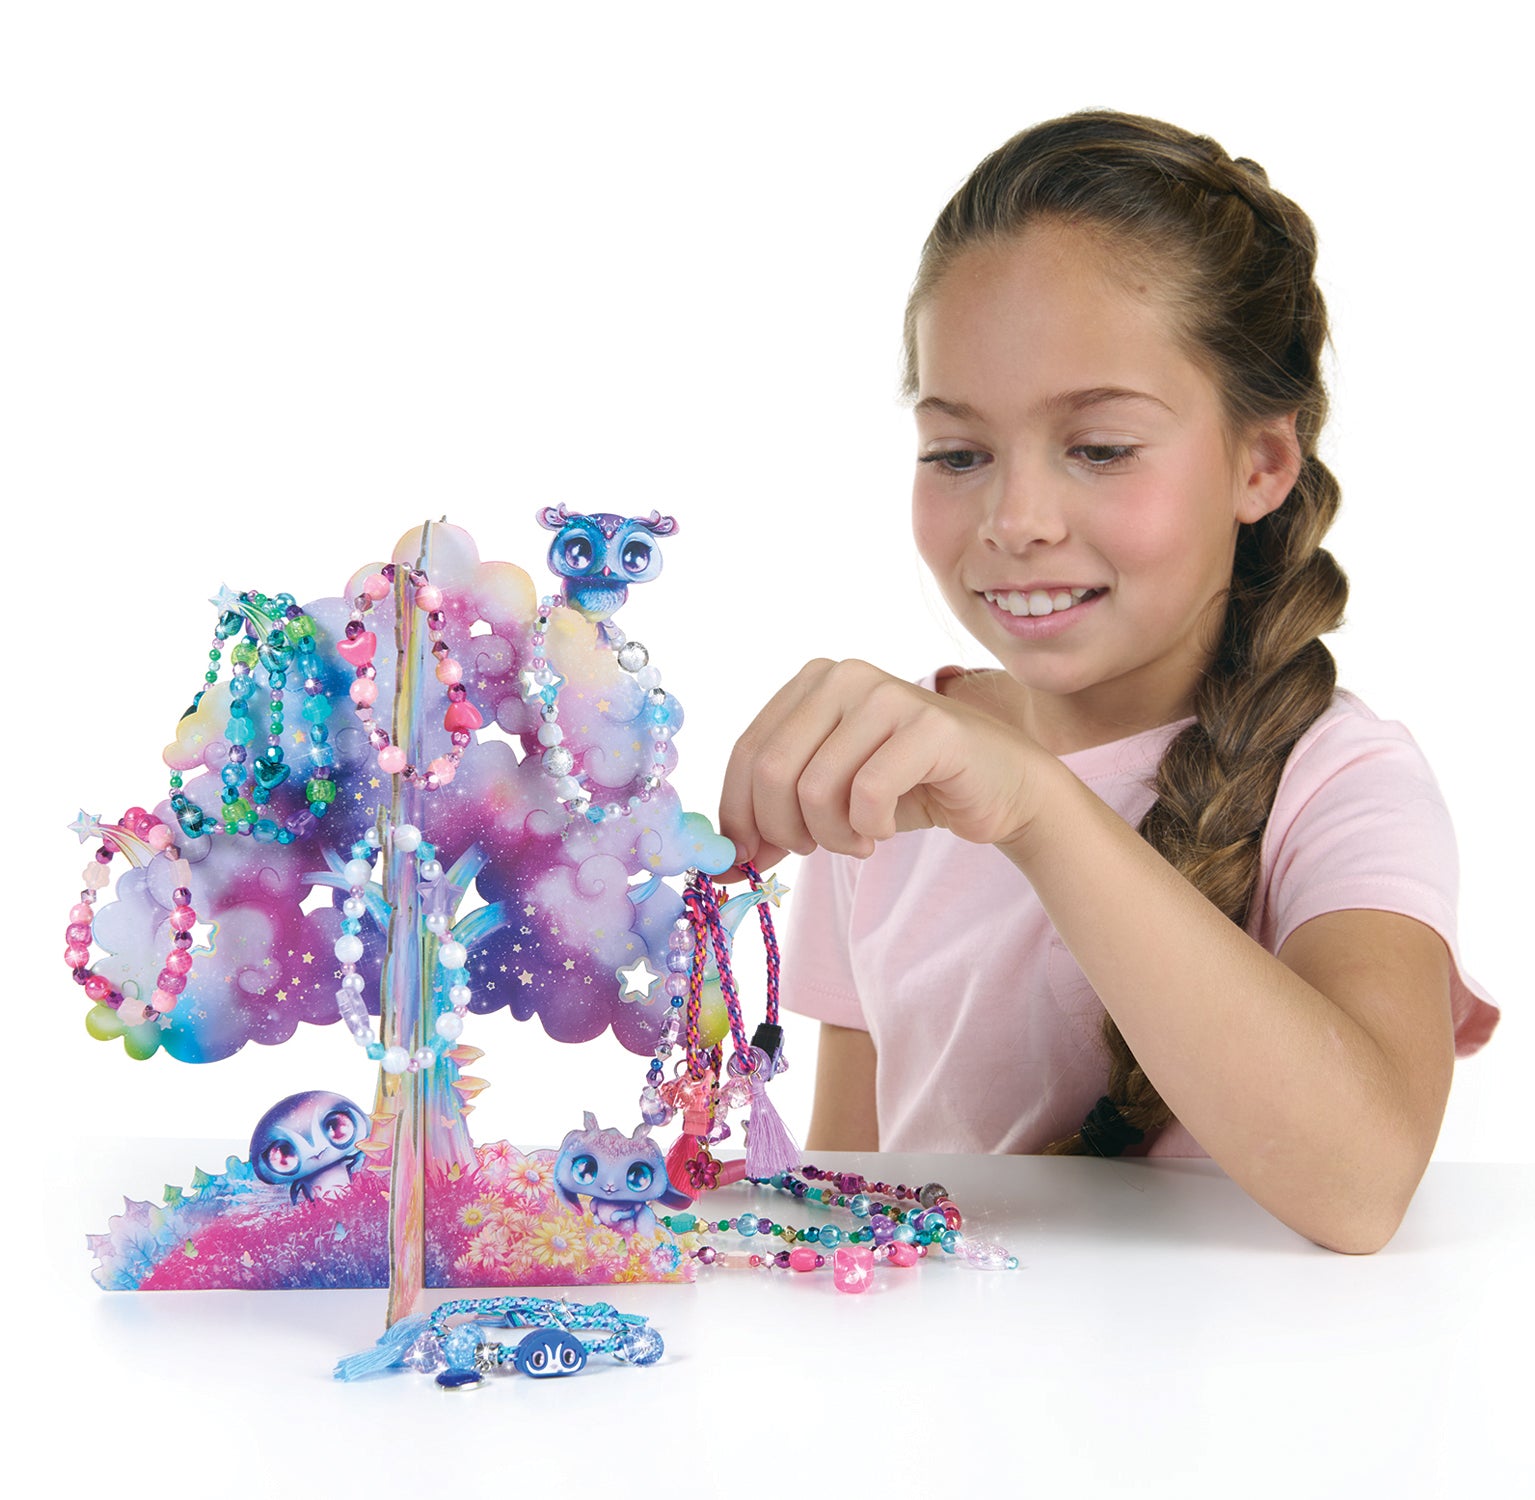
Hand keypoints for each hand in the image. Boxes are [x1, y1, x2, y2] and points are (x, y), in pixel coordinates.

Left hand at [719, 659, 1046, 871]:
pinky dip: (868, 828)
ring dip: (830, 836)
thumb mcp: (827, 795)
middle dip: (783, 830)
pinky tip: (882, 830)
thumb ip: (775, 813)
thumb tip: (720, 864)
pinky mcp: (929, 725)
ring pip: (815, 788)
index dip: (738, 815)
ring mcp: (887, 694)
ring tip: (856, 841)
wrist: (1001, 786)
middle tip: (811, 850)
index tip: (745, 860)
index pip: (747, 752)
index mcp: (811, 681)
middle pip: (773, 770)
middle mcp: (844, 675)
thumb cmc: (908, 788)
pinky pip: (868, 794)